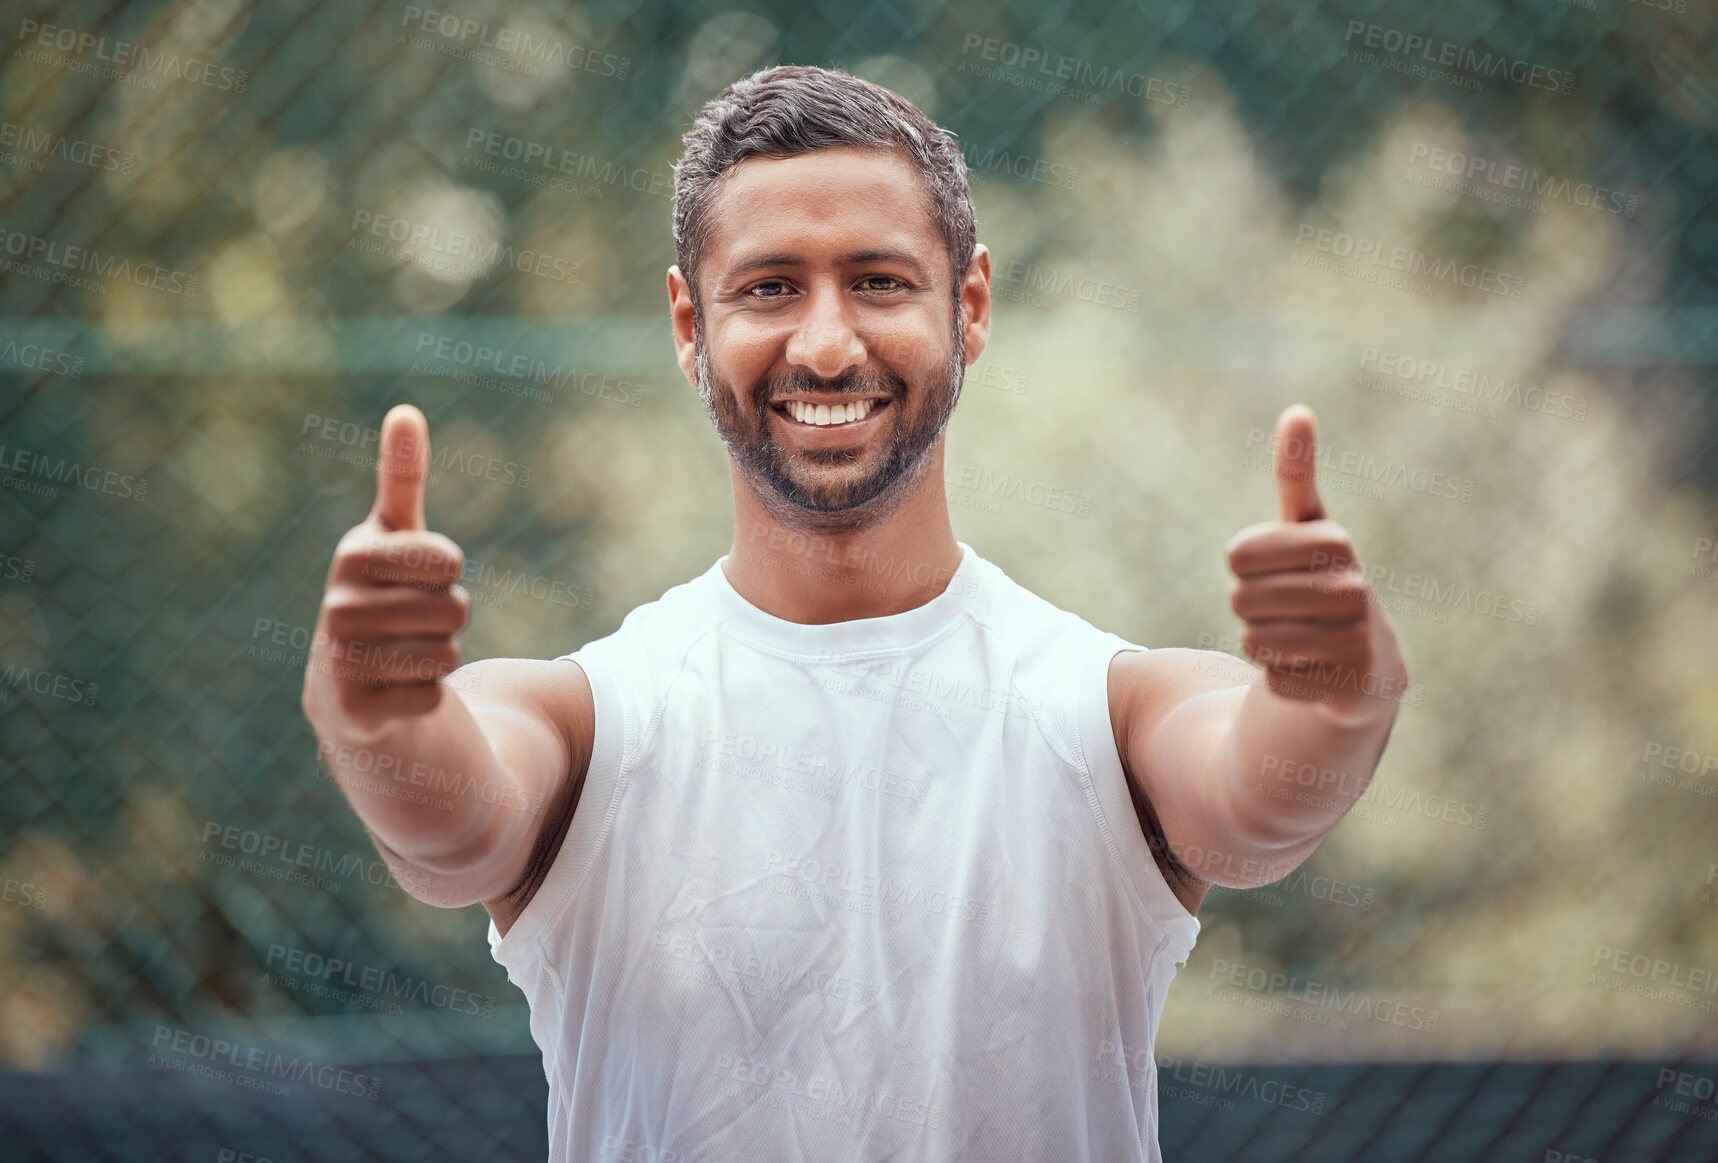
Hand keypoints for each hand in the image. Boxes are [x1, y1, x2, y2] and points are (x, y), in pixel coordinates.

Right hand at [302, 404, 470, 733]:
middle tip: (411, 623)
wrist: (345, 683)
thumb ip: (401, 478)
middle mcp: (337, 607)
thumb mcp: (393, 536)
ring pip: (447, 654)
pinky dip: (426, 696)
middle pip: (454, 610)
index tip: (417, 578)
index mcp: (352, 556)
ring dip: (439, 657)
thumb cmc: (382, 595)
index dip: (447, 572)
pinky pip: (433, 697)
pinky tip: (394, 690)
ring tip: (402, 654)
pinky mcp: (354, 711)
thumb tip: (405, 412)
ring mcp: (341, 661)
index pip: (448, 560)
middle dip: (448, 619)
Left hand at [1224, 405, 1408, 718]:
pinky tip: (1314, 673)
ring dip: (1264, 645)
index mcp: (1335, 542)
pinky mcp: (1348, 690)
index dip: (1242, 565)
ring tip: (1300, 640)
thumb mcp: (1308, 529)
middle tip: (1286, 609)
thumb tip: (1297, 410)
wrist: (1364, 664)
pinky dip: (1283, 681)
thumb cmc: (1321, 583)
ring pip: (1254, 643)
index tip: (1271, 567)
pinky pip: (1273, 683)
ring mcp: (1354, 641)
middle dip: (1250, 607)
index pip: (1237, 554)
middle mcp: (1354, 590)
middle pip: (1241, 600)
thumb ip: (1297, 475)